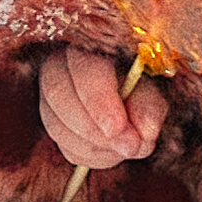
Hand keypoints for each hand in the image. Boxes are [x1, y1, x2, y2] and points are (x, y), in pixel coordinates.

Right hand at [37, 45, 169, 171]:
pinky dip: (91, 156)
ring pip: (57, 125)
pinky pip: (64, 146)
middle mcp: (59, 65)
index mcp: (86, 44)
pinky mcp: (55, 124)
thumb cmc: (143, 82)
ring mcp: (49, 95)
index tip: (117, 129)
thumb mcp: (152, 87)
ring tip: (129, 149)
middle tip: (129, 147)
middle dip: (94, 129)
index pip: (82, 68)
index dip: (97, 101)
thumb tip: (144, 135)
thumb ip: (148, 106)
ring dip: (95, 146)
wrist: (134, 90)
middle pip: (59, 96)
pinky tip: (114, 153)